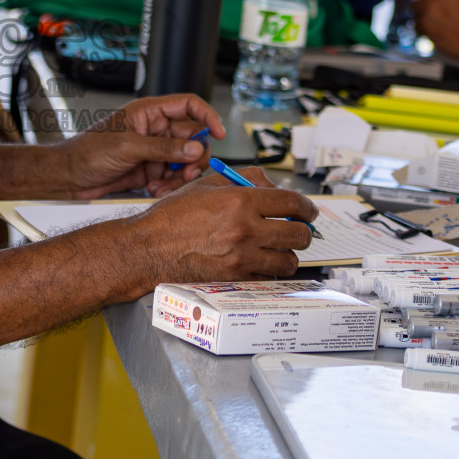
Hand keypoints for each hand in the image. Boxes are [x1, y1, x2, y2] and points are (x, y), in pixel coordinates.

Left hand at [63, 93, 223, 198]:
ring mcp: (154, 151)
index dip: (207, 116)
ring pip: (185, 161)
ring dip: (180, 176)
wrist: (69, 177)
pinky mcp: (151, 170)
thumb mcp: (127, 147)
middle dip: (194, 157)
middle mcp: (155, 129)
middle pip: (193, 138)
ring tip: (164, 185)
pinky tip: (155, 189)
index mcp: (149, 112)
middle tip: (188, 173)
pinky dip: (170, 186)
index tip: (219, 133)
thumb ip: (163, 149)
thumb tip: (195, 149)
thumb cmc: (87, 151)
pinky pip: (173, 177)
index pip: (188, 105)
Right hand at [129, 172, 316, 281]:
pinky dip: (269, 272)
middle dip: (303, 232)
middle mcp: (245, 230)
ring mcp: (242, 257)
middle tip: (296, 230)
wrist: (149, 248)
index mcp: (240, 201)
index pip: (292, 203)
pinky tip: (259, 263)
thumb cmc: (171, 217)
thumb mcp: (205, 184)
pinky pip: (269, 279)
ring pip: (288, 261)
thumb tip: (270, 185)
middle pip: (298, 234)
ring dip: (287, 254)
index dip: (307, 207)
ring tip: (277, 249)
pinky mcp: (235, 278)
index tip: (308, 211)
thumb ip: (242, 179)